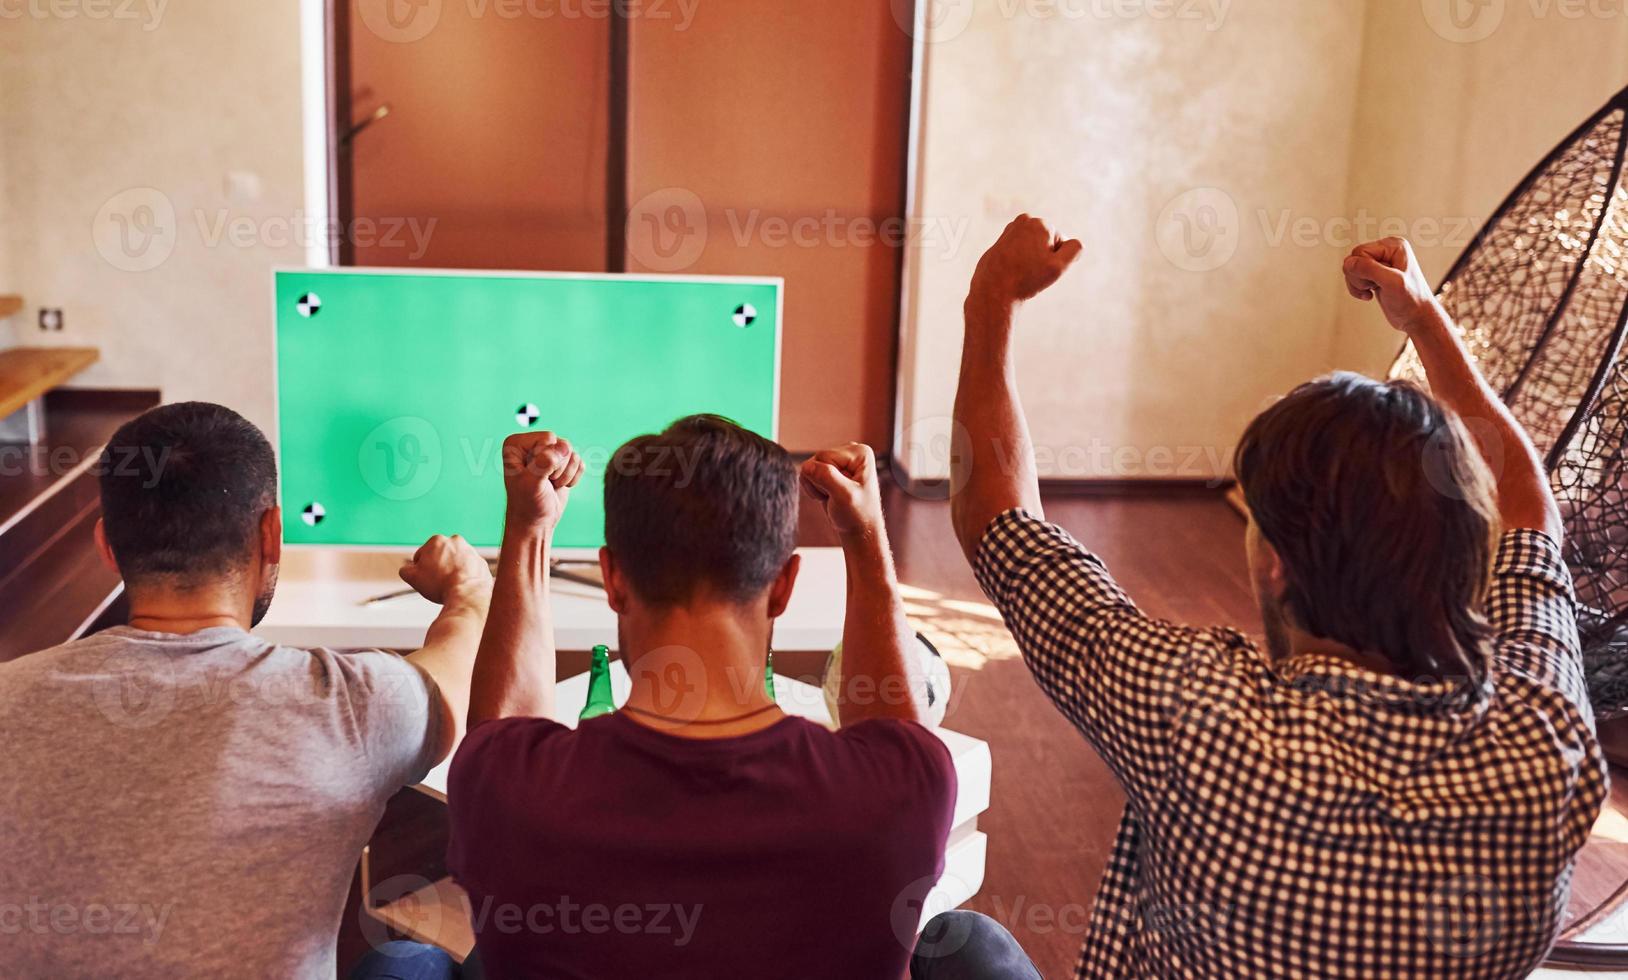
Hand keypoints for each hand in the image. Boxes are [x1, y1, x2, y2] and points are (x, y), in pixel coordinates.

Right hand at [400, 534, 491, 605]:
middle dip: (437, 567)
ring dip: (451, 571)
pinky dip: (465, 576)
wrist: (468, 594)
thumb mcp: (413, 577)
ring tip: (450, 585)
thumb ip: (405, 570)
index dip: (420, 569)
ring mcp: (471, 551)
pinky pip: (469, 570)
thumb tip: (407, 568)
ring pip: (455, 562)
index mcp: (437, 540)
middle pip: (440, 556)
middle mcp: (456, 541)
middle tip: (437, 582)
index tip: (426, 579)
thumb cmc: (439, 584)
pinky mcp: (481, 563)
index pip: (422, 555)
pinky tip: (461, 586)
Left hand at [501, 431, 584, 533]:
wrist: (536, 522)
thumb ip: (544, 463)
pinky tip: (559, 485)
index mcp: (516, 444)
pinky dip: (573, 476)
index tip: (535, 476)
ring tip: (551, 484)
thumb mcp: (532, 484)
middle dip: (558, 467)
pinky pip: (579, 461)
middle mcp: (531, 444)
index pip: (547, 438)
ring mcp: (547, 452)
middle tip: (545, 482)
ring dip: (566, 474)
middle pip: (562, 444)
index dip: (548, 459)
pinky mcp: (562, 462)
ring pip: (571, 452)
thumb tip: (563, 446)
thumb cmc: (528, 504)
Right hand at [801, 443, 885, 541]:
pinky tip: (828, 495)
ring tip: (833, 496)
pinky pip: (808, 472)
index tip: (841, 492)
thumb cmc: (858, 515)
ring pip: (809, 467)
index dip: (826, 478)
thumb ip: (826, 477)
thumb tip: (806, 465)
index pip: (824, 456)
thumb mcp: (844, 496)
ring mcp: (840, 459)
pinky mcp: (830, 468)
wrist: (858, 530)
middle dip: (820, 482)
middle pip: (816, 460)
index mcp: (860, 452)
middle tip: (836, 496)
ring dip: (816, 486)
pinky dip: (813, 487)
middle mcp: (850, 451)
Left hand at [968, 214, 1082, 308]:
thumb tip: (1075, 243)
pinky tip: (1011, 272)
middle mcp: (1023, 222)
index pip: (1061, 243)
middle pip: (1046, 243)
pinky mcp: (999, 243)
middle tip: (1031, 271)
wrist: (993, 291)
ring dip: (1031, 260)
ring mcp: (1009, 231)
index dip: (1056, 259)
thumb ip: (1074, 250)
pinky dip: (1017, 263)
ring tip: (1021, 271)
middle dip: (1043, 257)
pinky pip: (1017, 254)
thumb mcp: (1058, 267)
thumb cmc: (1026, 279)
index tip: (1042, 268)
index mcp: (1040, 223)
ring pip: (1032, 248)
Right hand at [1343, 238, 1439, 333]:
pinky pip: (1354, 276)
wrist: (1416, 318)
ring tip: (1374, 290)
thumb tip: (1349, 263)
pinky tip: (1370, 293)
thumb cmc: (1411, 300)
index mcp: (1394, 246)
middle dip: (1359, 277)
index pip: (1360, 252)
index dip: (1362, 270)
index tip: (1376, 282)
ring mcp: (1380, 262)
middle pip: (1354, 259)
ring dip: (1357, 284)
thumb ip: (1369, 269)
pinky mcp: (1375, 274)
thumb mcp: (1391, 282)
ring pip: (1351, 269)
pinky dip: (1357, 288)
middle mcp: (1386, 251)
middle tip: (1375, 286)